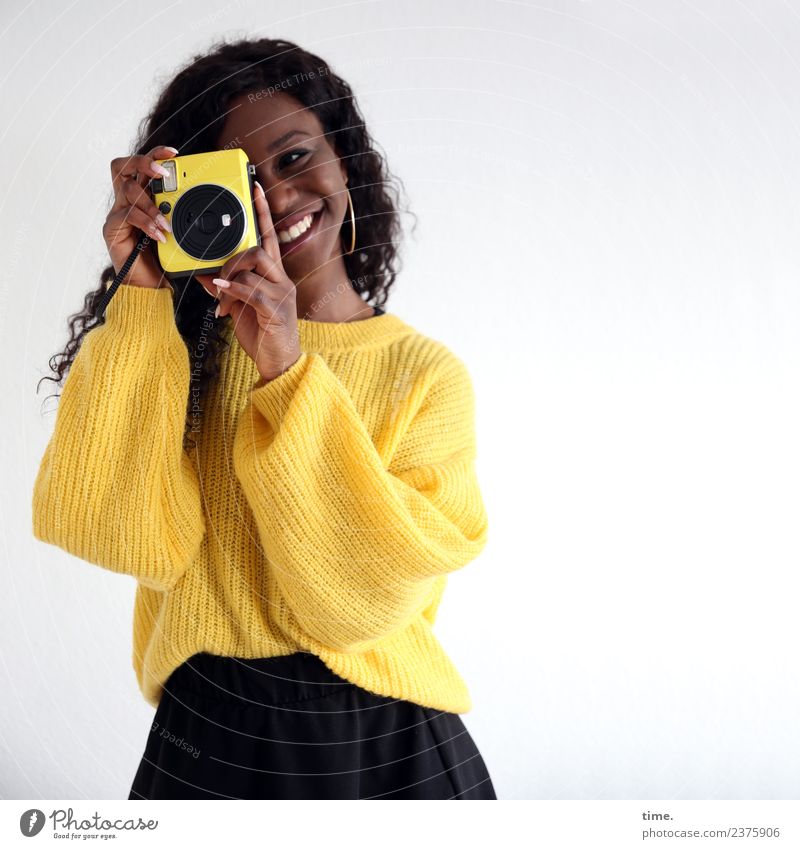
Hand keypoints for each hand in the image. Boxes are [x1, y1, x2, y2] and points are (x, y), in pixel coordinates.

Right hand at [103, 145, 177, 288]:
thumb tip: (214, 210)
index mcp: (142, 197)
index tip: (175, 154)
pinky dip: (146, 223)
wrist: (148, 285)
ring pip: (127, 190)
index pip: (141, 165)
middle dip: (143, 163)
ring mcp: (117, 213)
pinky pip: (127, 216)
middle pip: (123, 166)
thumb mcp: (181, 234)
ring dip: (151, 204)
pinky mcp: (113, 229)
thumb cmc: (163, 258)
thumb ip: (189, 219)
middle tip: (162, 173)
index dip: (155, 154)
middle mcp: (126, 201)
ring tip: (167, 222)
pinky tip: (159, 234)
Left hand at [196, 182, 301, 382]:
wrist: (279, 363)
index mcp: (274, 276)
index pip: (269, 237)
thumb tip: (205, 275)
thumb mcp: (239, 308)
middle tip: (218, 277)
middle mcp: (281, 281)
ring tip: (220, 294)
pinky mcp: (276, 310)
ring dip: (230, 275)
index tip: (255, 188)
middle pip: (258, 248)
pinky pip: (252, 291)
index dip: (262, 213)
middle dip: (232, 258)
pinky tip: (221, 299)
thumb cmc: (263, 335)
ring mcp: (282, 294)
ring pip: (254, 264)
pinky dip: (233, 291)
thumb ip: (225, 288)